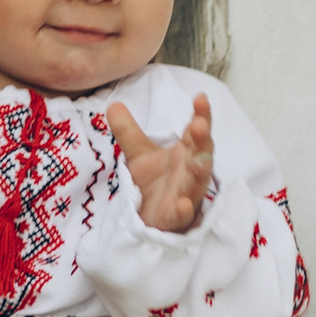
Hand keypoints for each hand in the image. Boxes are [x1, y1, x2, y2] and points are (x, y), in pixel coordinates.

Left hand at [107, 93, 213, 234]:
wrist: (152, 219)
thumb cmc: (155, 183)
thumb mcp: (139, 153)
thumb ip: (128, 131)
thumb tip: (112, 104)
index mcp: (186, 152)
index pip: (196, 130)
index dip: (201, 114)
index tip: (200, 97)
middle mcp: (191, 170)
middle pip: (202, 152)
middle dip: (202, 138)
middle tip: (200, 124)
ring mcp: (188, 193)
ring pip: (198, 182)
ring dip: (200, 171)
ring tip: (199, 161)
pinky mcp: (178, 217)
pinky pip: (183, 214)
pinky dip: (184, 209)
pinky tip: (184, 204)